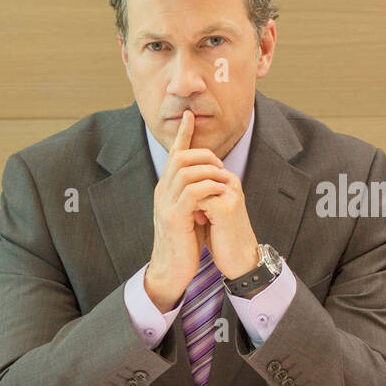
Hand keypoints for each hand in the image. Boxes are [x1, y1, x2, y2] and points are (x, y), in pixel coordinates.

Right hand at [145, 110, 231, 310]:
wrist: (171, 269)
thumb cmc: (184, 242)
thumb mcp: (190, 212)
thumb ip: (196, 194)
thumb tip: (210, 180)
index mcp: (165, 189)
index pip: (173, 155)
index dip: (182, 134)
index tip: (191, 115)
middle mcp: (162, 192)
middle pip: (180, 157)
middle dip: (204, 155)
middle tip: (220, 165)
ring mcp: (166, 204)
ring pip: (186, 171)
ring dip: (209, 171)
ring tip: (224, 179)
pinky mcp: (174, 218)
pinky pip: (193, 192)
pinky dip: (209, 188)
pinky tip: (220, 192)